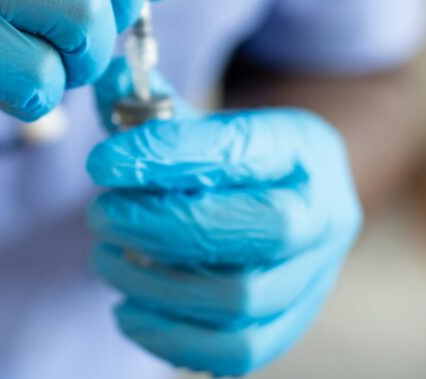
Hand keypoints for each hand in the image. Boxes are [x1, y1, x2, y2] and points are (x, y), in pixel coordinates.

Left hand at [86, 60, 361, 375]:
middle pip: (261, 228)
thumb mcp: (198, 117)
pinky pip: (239, 350)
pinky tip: (126, 309)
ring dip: (157, 282)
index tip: (100, 163)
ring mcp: (314, 276)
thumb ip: (148, 102)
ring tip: (104, 257)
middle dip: (165, 225)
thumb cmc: (226, 155)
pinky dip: (173, 338)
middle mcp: (324, 213)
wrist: (282, 197)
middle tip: (100, 214)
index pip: (242, 149)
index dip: (167, 156)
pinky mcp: (290, 324)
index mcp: (302, 146)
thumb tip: (103, 74)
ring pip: (244, 297)